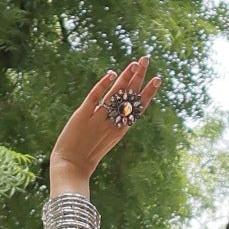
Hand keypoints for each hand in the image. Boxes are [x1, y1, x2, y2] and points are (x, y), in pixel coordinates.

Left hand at [48, 57, 160, 191]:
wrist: (71, 168)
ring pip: (116, 94)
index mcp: (120, 129)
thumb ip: (110, 125)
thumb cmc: (85, 157)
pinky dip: (103, 85)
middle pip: (129, 96)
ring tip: (135, 62)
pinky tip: (112, 74)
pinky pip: (95, 97)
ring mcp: (98, 119)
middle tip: (146, 60)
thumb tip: (113, 110)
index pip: (137, 107)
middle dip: (138, 76)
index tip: (157, 79)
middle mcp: (112, 123)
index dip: (148, 93)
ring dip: (126, 77)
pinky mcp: (82, 116)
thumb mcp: (103, 141)